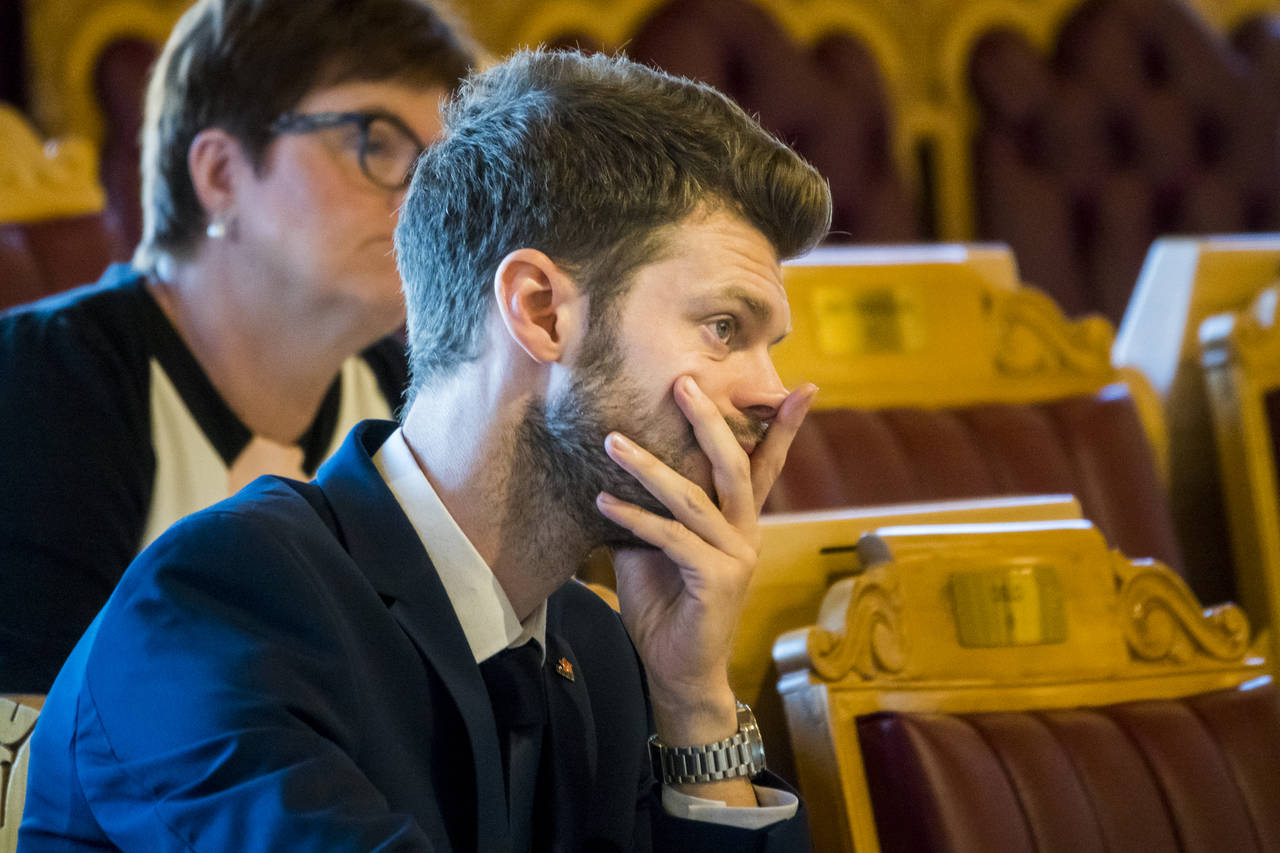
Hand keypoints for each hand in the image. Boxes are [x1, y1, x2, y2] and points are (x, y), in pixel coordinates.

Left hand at [595, 376, 816, 748]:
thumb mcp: (654, 548)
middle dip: (710, 420)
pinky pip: (672, 538)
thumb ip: (650, 510)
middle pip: (736, 465)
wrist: (677, 671)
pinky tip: (603, 502)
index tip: (803, 386)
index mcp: (738, 521)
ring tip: (612, 441)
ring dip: (648, 466)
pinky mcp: (718, 580)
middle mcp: (745, 533)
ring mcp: (736, 556)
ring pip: (694, 498)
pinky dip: (635, 518)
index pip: (765, 465)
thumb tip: (614, 470)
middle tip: (683, 382)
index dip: (783, 426)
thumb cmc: (665, 606)